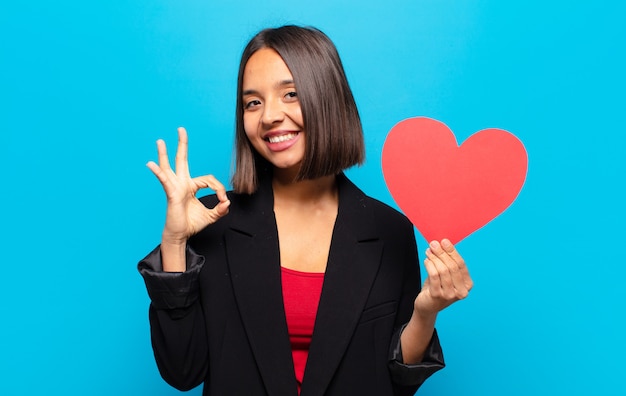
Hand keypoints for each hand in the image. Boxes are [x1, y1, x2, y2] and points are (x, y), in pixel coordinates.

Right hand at [147, 127, 229, 244]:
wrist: (181, 235)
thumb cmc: (192, 224)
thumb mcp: (212, 216)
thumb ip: (221, 209)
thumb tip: (228, 202)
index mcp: (191, 186)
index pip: (208, 179)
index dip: (219, 189)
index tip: (223, 201)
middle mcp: (182, 183)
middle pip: (182, 160)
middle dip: (182, 145)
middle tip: (181, 129)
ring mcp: (175, 187)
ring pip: (169, 167)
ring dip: (164, 154)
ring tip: (160, 141)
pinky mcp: (171, 194)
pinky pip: (165, 181)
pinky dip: (158, 172)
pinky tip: (150, 164)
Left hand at [414, 239, 472, 317]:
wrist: (427, 306)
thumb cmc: (438, 287)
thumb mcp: (446, 275)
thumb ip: (447, 262)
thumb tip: (442, 243)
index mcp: (467, 285)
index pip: (461, 264)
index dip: (452, 251)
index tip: (444, 241)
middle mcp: (461, 292)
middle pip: (452, 267)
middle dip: (442, 253)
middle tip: (434, 244)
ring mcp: (450, 295)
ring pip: (443, 270)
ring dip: (435, 258)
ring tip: (428, 251)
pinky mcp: (437, 296)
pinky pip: (434, 276)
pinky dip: (430, 265)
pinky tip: (426, 260)